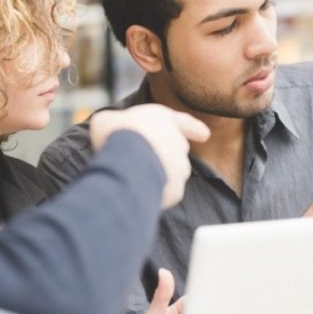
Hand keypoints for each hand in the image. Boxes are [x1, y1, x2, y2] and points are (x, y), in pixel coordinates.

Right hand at [89, 105, 209, 208]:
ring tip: (135, 178)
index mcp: (165, 119)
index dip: (194, 128)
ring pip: (172, 174)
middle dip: (164, 155)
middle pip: (176, 150)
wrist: (127, 159)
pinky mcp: (176, 191)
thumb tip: (109, 128)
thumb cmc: (118, 133)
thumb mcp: (107, 119)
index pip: (185, 122)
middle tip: (142, 160)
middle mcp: (178, 143)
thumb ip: (114, 123)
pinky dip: (155, 193)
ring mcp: (180, 169)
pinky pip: (165, 193)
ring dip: (158, 175)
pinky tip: (137, 193)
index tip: (205, 134)